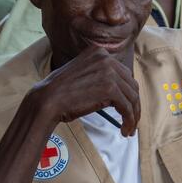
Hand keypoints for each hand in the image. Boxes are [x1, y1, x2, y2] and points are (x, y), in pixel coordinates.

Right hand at [22, 46, 141, 136]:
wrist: (47, 100)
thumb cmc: (61, 92)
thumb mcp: (83, 73)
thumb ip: (100, 74)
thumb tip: (120, 90)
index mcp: (100, 52)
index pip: (124, 74)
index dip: (128, 92)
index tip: (128, 106)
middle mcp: (107, 58)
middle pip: (131, 85)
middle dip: (134, 105)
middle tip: (132, 120)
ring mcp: (109, 72)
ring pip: (132, 97)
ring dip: (133, 115)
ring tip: (129, 129)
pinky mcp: (110, 88)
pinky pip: (127, 107)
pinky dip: (129, 120)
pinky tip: (125, 130)